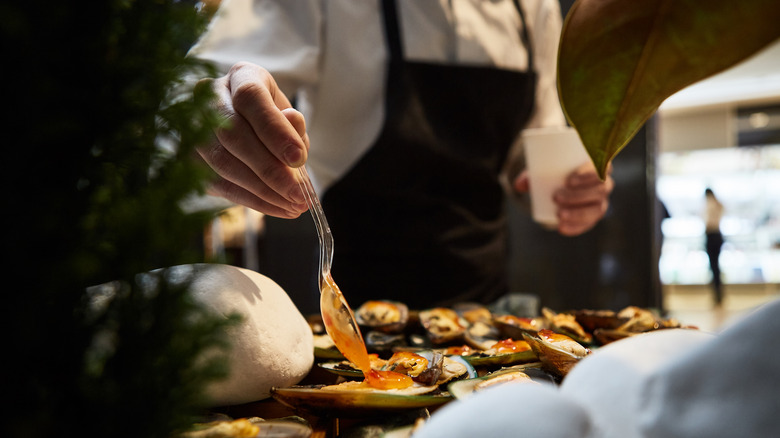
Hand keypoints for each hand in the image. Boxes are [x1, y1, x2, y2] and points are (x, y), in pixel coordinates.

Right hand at [194, 62, 309, 217]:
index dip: (274, 130)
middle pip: (233, 134)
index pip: (250, 98)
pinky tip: (276, 208)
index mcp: (242, 76)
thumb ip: (292, 127)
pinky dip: (251, 200)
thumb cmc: (273, 122)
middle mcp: (210, 96)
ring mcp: (192, 126)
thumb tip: (293, 133)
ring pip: (222, 162)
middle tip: (298, 195)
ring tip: (292, 206)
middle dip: (269, 170)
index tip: (299, 159)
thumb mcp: (290, 119)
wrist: (246, 127)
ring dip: (261, 190)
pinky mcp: (188, 157)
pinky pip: (218, 183)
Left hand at [513, 162, 613, 235]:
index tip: (568, 180)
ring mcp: (601, 200)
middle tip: (556, 197)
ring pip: (597, 208)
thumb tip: (519, 186)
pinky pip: (590, 223)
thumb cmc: (557, 170)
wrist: (564, 183)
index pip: (601, 168)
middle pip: (599, 190)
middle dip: (578, 195)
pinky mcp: (594, 215)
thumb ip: (531, 175)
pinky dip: (576, 227)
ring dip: (578, 213)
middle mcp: (605, 183)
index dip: (588, 175)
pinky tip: (563, 229)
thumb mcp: (544, 168)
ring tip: (559, 215)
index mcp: (599, 165)